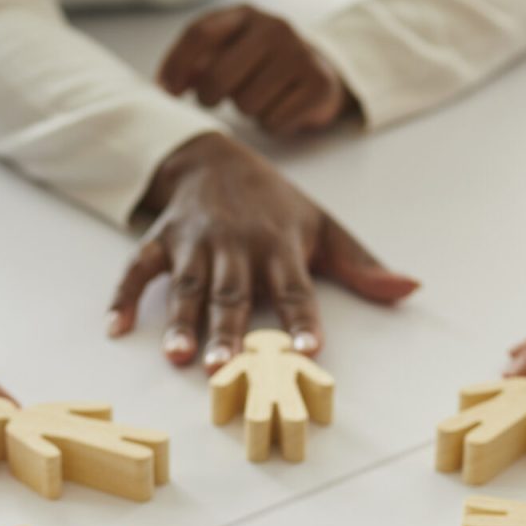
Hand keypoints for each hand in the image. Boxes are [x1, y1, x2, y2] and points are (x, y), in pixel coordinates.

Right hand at [112, 133, 417, 369]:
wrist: (215, 157)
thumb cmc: (275, 205)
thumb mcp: (323, 226)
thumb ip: (363, 265)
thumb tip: (410, 289)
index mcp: (279, 246)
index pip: (295, 289)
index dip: (302, 321)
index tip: (309, 352)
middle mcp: (236, 246)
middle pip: (233, 295)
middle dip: (228, 332)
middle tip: (222, 369)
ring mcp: (195, 243)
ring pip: (188, 287)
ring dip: (181, 323)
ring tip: (178, 357)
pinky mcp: (160, 240)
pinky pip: (138, 268)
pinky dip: (124, 296)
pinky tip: (115, 327)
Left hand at [156, 5, 353, 136]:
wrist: (320, 71)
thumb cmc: (260, 65)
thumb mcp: (227, 52)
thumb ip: (194, 63)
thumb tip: (165, 86)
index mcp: (244, 14)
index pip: (199, 33)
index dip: (175, 65)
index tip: (166, 93)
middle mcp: (274, 28)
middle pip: (218, 77)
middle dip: (209, 97)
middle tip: (215, 99)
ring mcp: (299, 54)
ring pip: (247, 104)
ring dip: (246, 112)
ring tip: (258, 98)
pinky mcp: (317, 84)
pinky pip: (273, 121)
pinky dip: (271, 124)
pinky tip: (279, 109)